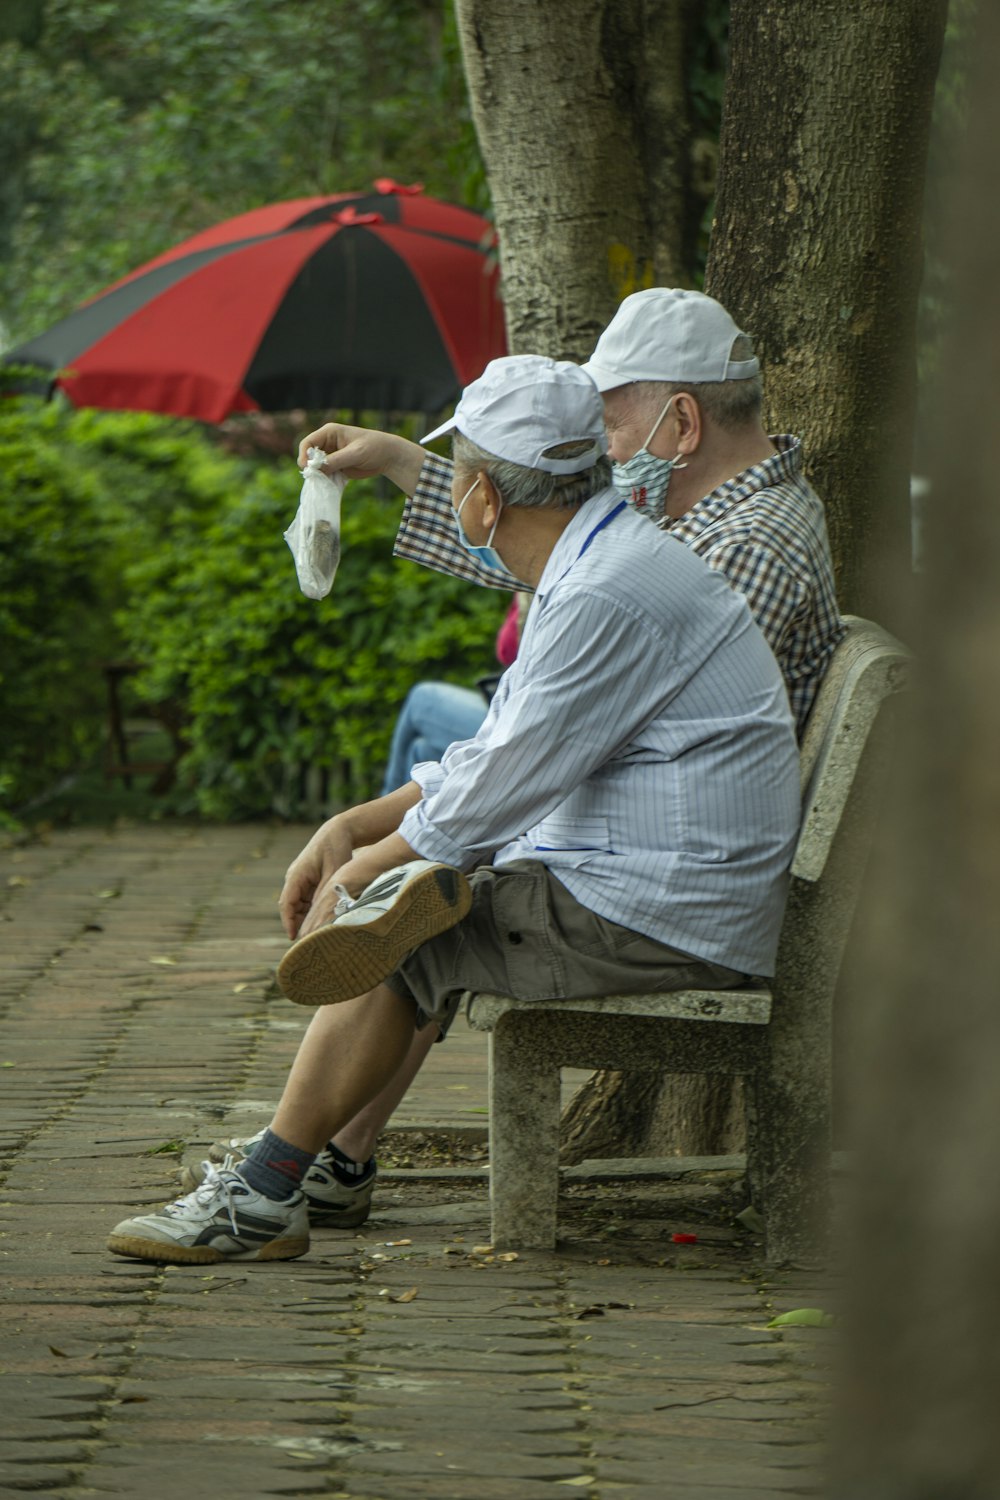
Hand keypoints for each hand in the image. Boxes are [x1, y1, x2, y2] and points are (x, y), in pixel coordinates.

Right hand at [293, 844, 392, 938]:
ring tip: (319, 934)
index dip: (289, 923)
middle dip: (298, 924)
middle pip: (292, 908)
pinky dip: (313, 910)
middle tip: (310, 942)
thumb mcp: (334, 873)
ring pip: (300, 905)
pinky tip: (325, 920)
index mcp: (296, 876)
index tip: (294, 939)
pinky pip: (307, 900)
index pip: (286, 904)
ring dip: (307, 918)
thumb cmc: (336, 849)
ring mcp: (301, 879)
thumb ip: (326, 894)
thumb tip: (320, 917)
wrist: (338, 831)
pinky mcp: (309, 880)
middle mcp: (295, 878)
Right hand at [296, 423, 426, 493]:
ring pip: (316, 468)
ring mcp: (331, 457)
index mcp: (329, 433)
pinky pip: (325, 476)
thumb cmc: (373, 447)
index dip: (304, 455)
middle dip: (310, 468)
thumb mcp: (355, 453)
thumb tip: (317, 469)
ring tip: (325, 483)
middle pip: (309, 456)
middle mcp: (327, 444)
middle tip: (316, 479)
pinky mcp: (336, 468)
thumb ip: (336, 460)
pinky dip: (325, 482)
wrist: (388, 456)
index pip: (308, 443)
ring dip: (318, 476)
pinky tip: (331, 486)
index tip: (307, 468)